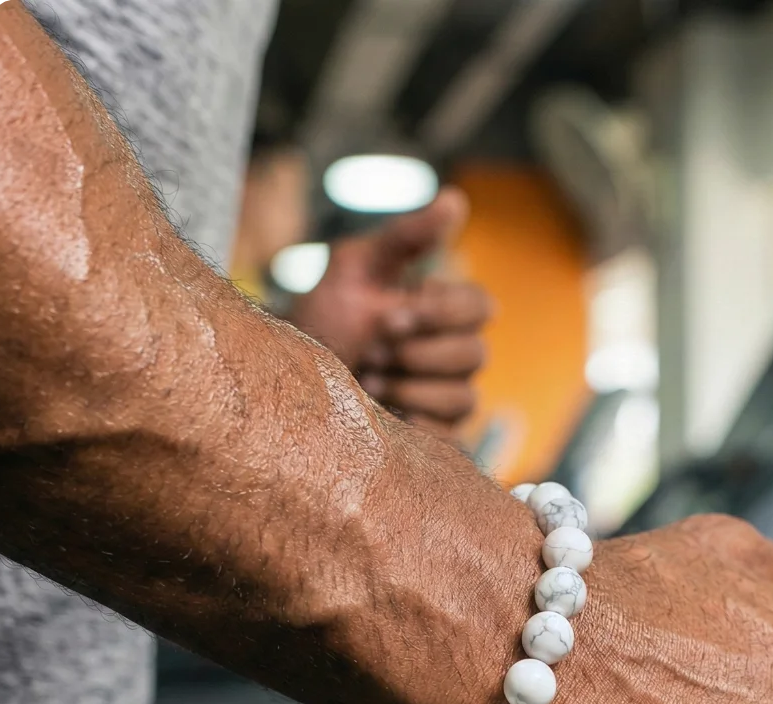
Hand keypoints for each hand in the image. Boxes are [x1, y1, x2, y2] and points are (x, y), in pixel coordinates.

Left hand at [290, 187, 491, 435]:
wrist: (291, 383)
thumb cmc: (323, 320)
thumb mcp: (354, 269)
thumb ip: (406, 238)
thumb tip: (455, 199)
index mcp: (443, 309)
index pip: (482, 306)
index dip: (440, 313)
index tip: (389, 317)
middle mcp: (454, 353)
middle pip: (476, 354)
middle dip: (416, 354)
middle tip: (372, 351)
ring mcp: (448, 396)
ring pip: (463, 396)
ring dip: (408, 388)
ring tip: (368, 382)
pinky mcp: (437, 435)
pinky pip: (448, 434)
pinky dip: (411, 422)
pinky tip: (381, 413)